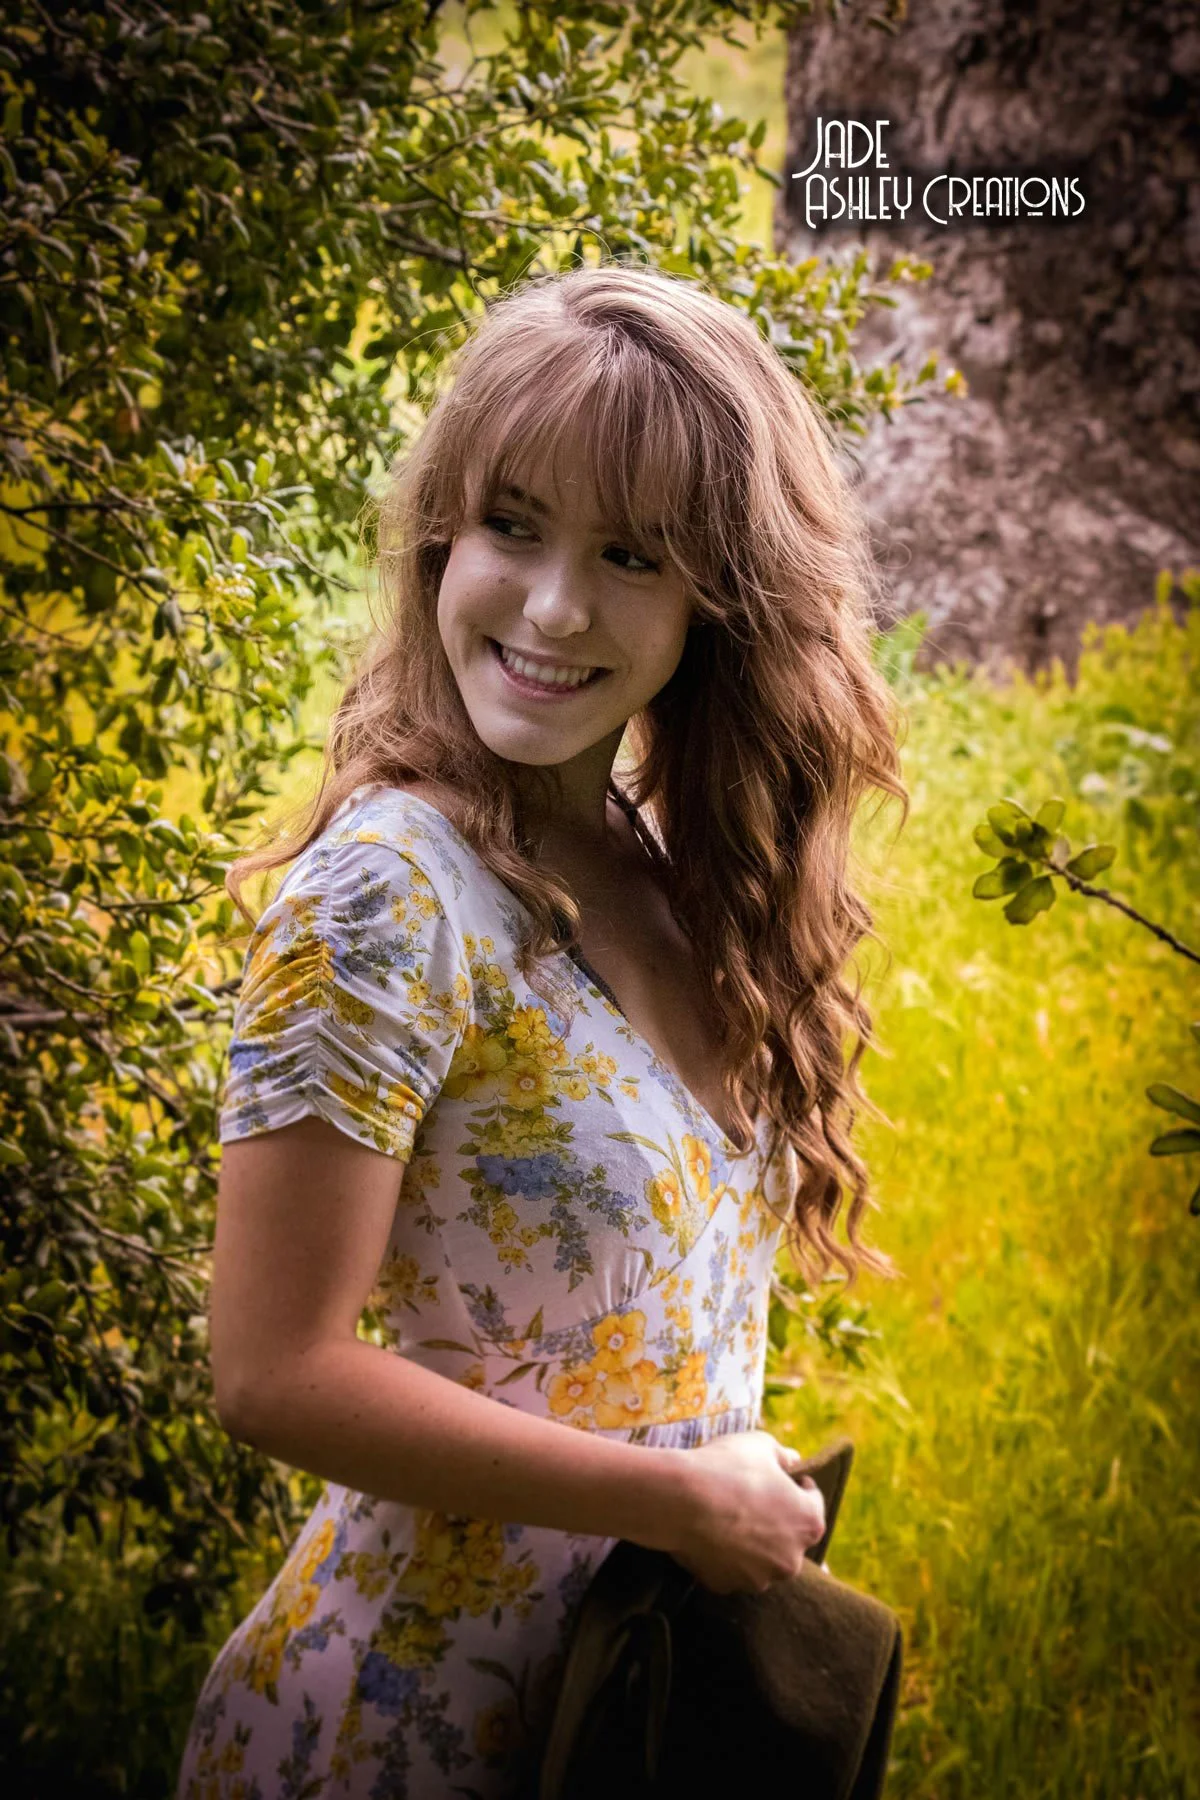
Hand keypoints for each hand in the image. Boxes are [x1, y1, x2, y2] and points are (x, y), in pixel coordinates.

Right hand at [666, 1429, 826, 1596]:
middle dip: (775, 1519)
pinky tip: (708, 1531)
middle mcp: (791, 1560)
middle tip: (750, 1496)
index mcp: (808, 1523)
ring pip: (759, 1558)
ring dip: (750, 1541)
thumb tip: (793, 1460)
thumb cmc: (727, 1468)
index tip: (780, 1477)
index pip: (813, 1502)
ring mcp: (757, 1578)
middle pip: (788, 1537)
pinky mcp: (725, 1585)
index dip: (796, 1485)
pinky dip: (723, 1554)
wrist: (680, 1499)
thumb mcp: (760, 1444)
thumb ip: (783, 1455)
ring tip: (726, 1514)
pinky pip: (728, 1568)